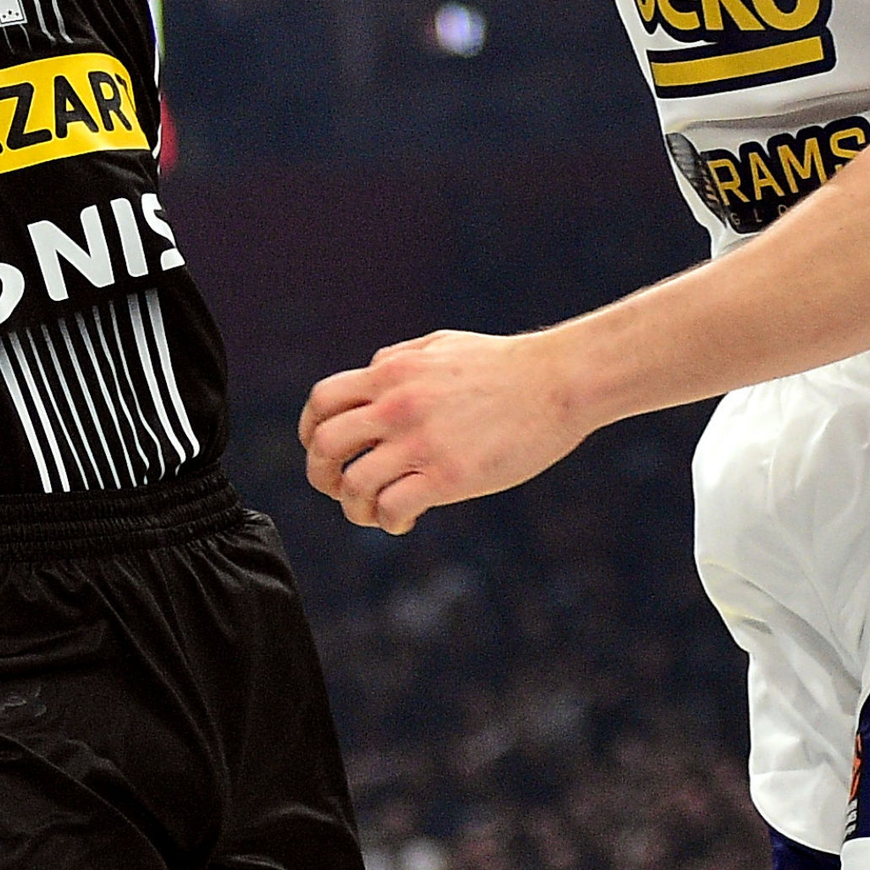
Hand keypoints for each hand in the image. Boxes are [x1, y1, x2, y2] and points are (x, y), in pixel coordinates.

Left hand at [298, 330, 594, 535]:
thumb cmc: (504, 365)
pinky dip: (388, 522)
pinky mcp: (449, 475)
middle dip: (321, 475)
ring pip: (353, 485)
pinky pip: (393, 508)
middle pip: (325, 446)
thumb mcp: (438, 347)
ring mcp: (421, 441)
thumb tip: (370, 374)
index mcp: (390, 372)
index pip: (322, 401)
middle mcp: (396, 405)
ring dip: (354, 507)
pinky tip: (405, 520)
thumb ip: (396, 361)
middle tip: (338, 489)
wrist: (558, 381)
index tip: (322, 451)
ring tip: (373, 512)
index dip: (310, 431)